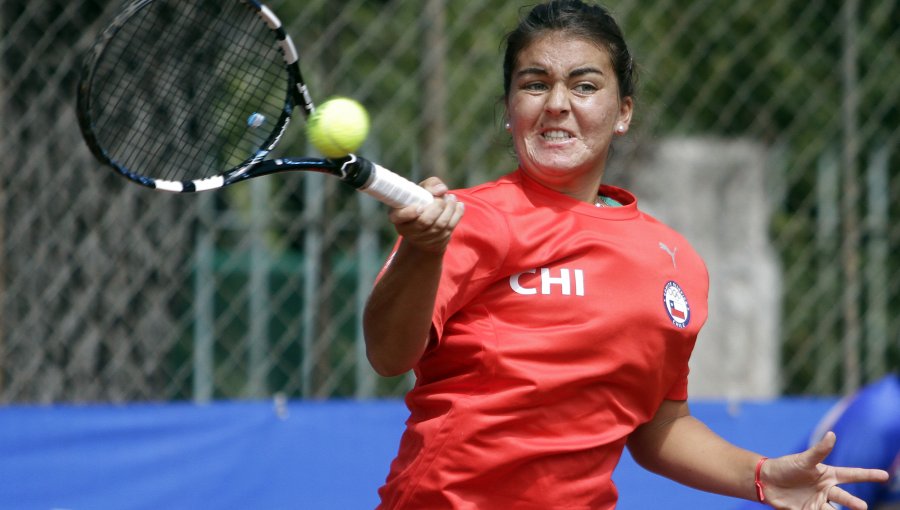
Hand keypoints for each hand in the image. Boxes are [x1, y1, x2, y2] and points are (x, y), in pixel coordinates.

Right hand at [388, 177, 463, 252]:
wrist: (426, 225)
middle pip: (424, 222)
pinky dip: (457, 215)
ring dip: (449, 210)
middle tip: (443, 197)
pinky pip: (449, 229)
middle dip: (437, 207)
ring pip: (439, 226)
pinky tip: (459, 205)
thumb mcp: (421, 190)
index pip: (400, 217)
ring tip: (452, 198)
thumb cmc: (421, 202)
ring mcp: (423, 239)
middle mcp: (408, 230)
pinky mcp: (437, 243)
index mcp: (397, 216)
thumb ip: (430, 185)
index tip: (421, 206)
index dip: (410, 213)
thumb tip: (441, 190)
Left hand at [759, 431, 889, 508]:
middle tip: (861, 506)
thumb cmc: (786, 466)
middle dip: (853, 502)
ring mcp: (818, 502)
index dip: (868, 475)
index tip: (884, 475)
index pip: (852, 475)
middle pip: (844, 497)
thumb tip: (832, 435)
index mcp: (828, 475)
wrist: (766, 481)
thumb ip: (819, 451)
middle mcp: (826, 490)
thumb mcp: (803, 459)